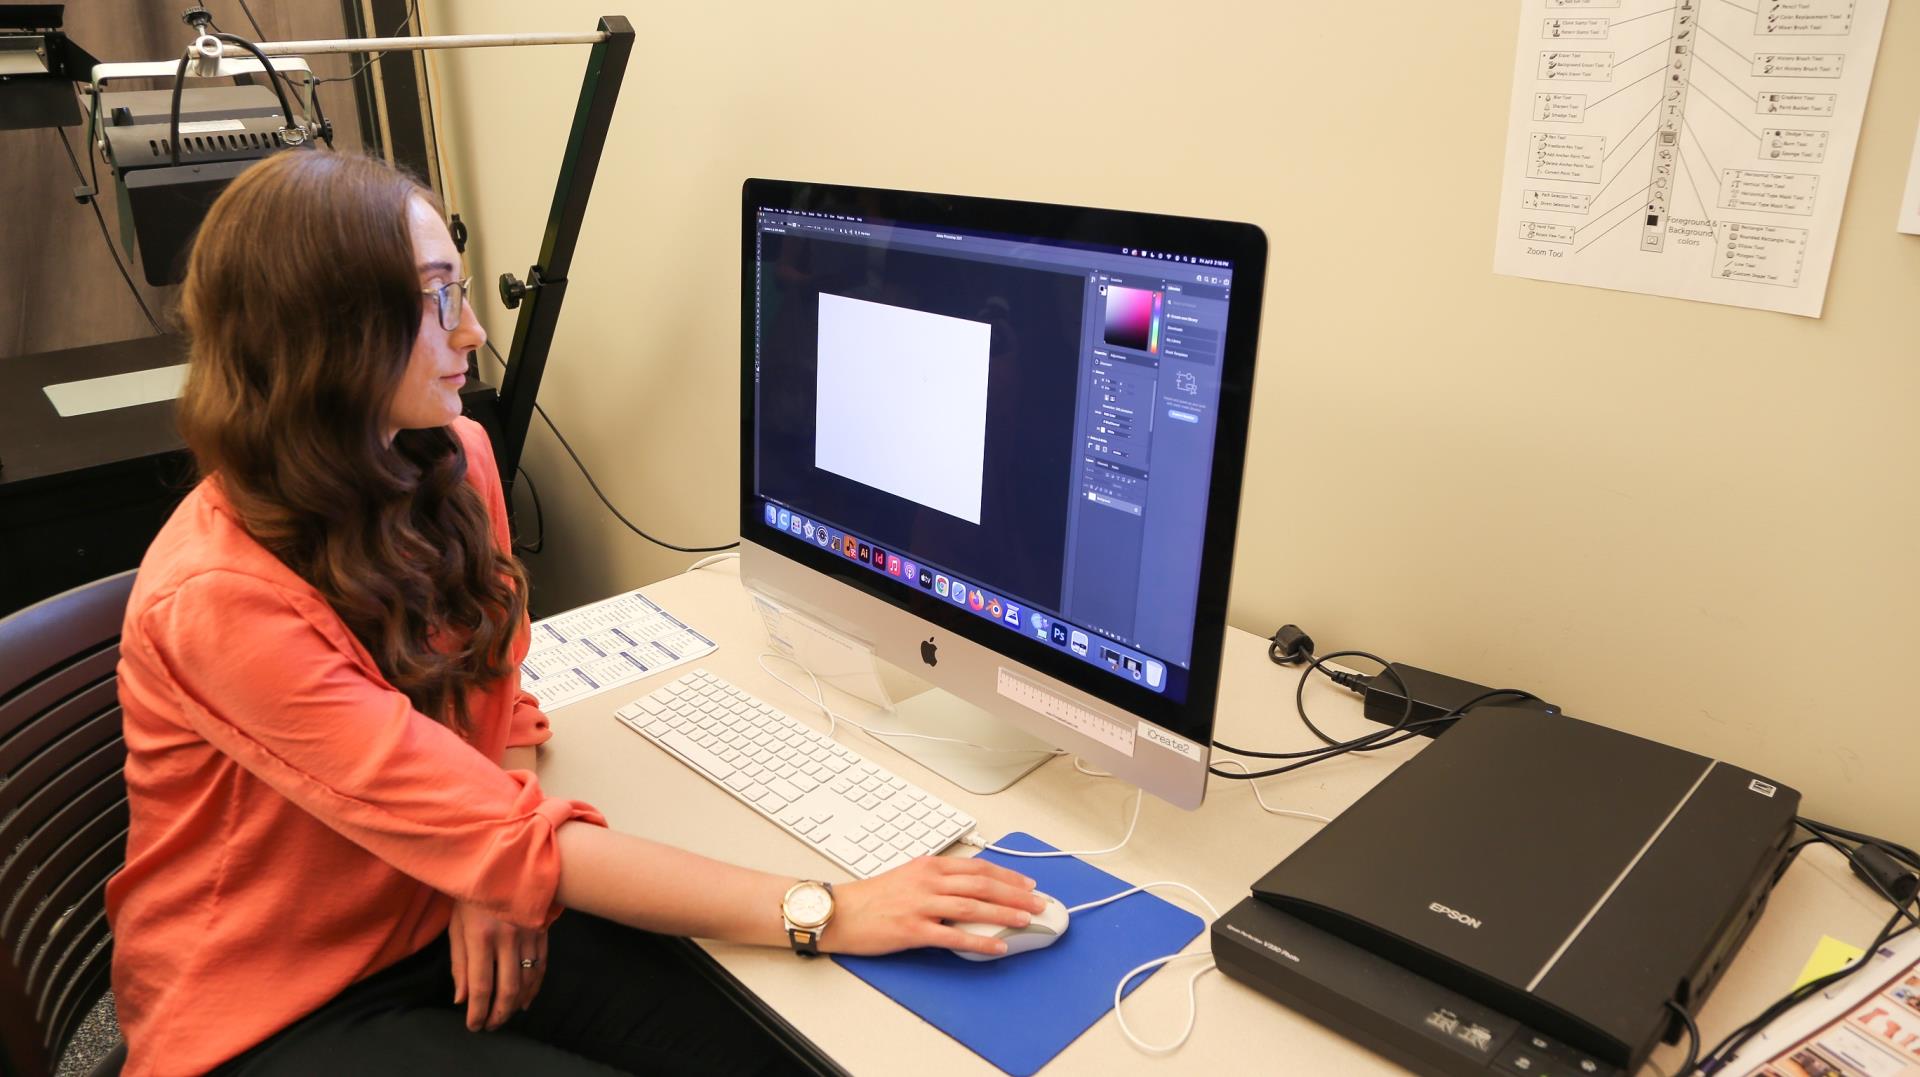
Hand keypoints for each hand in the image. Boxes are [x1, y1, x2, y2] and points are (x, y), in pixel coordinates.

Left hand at [447, 900, 546, 1030]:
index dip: (478, 1011)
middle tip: (490, 1026)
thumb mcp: (457, 926)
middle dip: (499, 1013)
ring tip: (504, 1016)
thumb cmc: (472, 896)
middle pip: (507, 988)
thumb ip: (459, 964)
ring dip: (516, 1004)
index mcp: (480, 936)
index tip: (474, 1026)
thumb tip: (461, 999)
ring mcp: (528, 934)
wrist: (504, 864)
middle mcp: (507, 938)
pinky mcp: (541, 931)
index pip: (480, 985)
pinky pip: (541, 966)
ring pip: (527, 980)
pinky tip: (526, 1000)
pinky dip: (534, 987)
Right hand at [822, 856, 1046, 958]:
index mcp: (929, 866)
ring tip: (1026, 921)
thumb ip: (937, 879)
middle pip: (982, 884)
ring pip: (973, 906)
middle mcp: (929, 881)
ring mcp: (922, 905)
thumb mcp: (908, 876)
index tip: (1027, 883)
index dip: (1007, 875)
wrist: (839, 912)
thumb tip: (967, 887)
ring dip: (1004, 913)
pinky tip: (996, 946)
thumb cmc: (871, 897)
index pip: (978, 867)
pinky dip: (979, 940)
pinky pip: (953, 936)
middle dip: (1015, 894)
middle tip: (1038, 903)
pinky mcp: (914, 930)